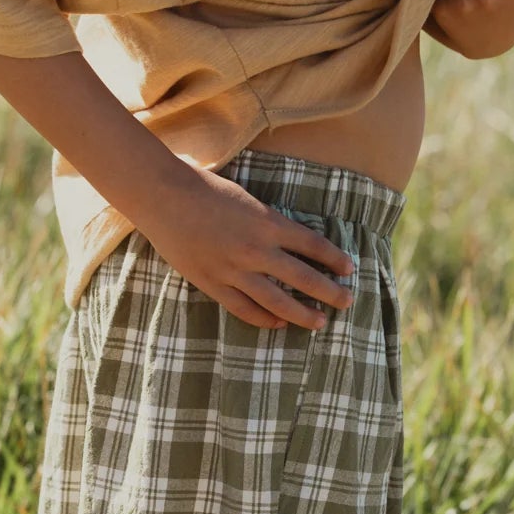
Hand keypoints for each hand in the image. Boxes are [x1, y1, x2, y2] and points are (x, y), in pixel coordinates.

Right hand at [138, 164, 356, 331]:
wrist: (164, 196)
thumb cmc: (206, 189)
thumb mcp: (248, 199)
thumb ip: (270, 222)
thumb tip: (294, 242)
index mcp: (269, 223)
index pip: (314, 245)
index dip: (335, 259)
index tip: (349, 269)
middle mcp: (257, 250)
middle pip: (304, 278)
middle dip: (330, 293)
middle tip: (347, 302)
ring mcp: (235, 271)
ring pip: (278, 302)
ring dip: (303, 314)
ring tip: (320, 322)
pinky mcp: (213, 284)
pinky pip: (245, 309)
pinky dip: (265, 319)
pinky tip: (279, 324)